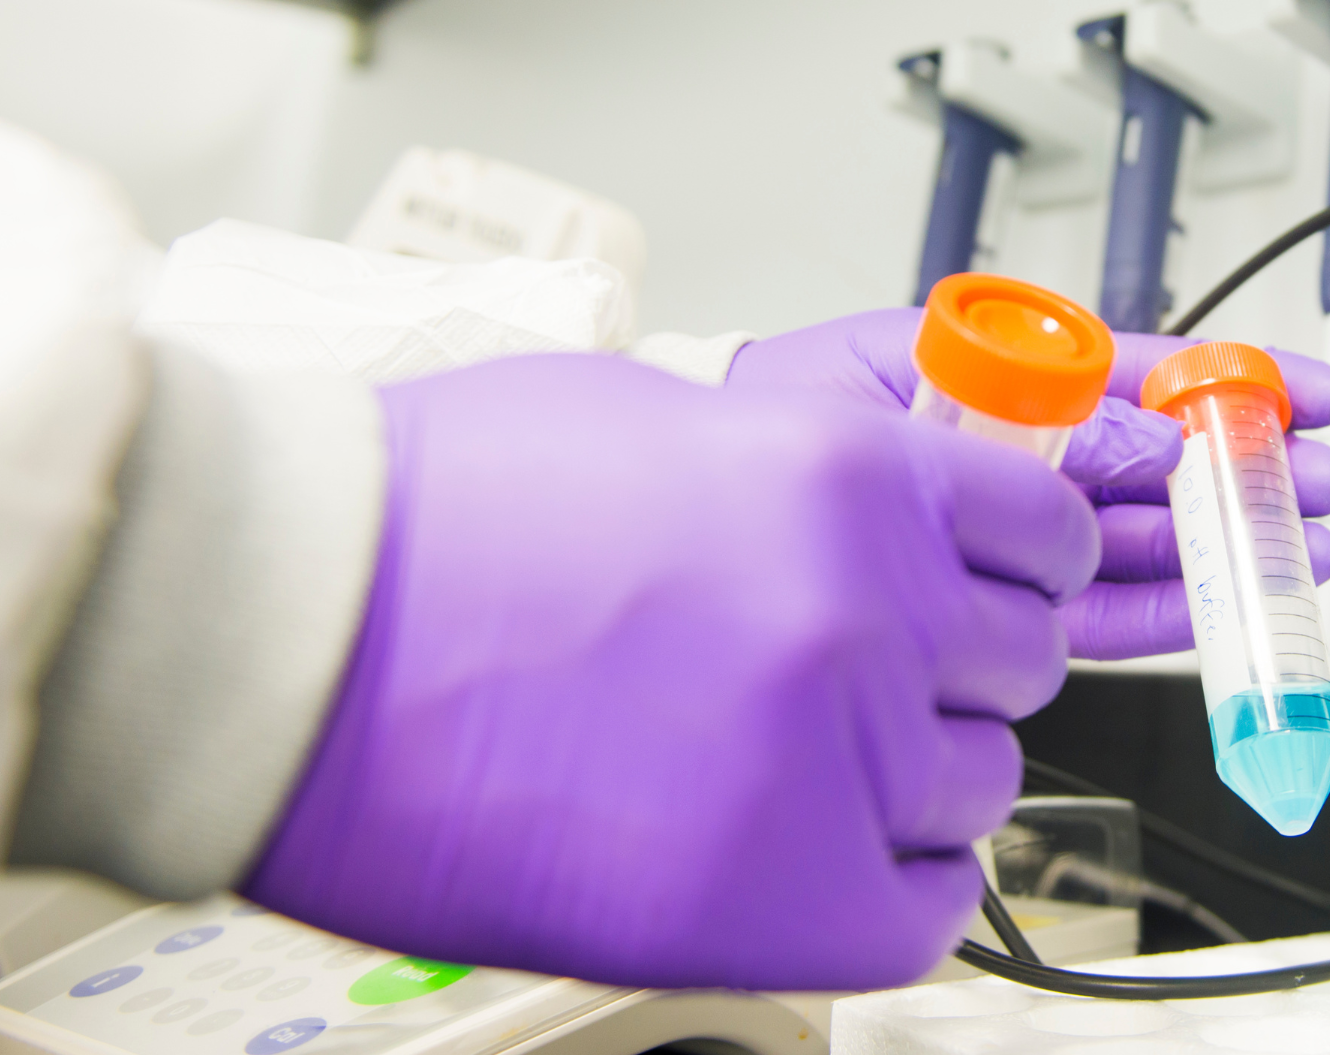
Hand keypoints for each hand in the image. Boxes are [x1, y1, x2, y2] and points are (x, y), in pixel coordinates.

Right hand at [242, 354, 1098, 990]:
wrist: (287, 632)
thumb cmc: (426, 520)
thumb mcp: (647, 422)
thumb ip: (797, 472)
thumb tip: (863, 518)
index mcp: (846, 477)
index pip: (1042, 536)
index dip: (1007, 565)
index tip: (979, 592)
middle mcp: (866, 615)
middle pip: (1014, 667)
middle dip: (945, 668)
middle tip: (842, 677)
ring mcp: (831, 763)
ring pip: (975, 787)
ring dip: (905, 779)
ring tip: (783, 764)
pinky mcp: (770, 901)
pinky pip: (921, 909)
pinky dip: (882, 887)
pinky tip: (803, 853)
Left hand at [727, 310, 1329, 659]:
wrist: (706, 499)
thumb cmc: (779, 418)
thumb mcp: (910, 389)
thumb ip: (1033, 416)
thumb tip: (1147, 440)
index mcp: (996, 380)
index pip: (1133, 374)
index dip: (1225, 380)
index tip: (1302, 389)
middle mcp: (1016, 456)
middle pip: (1158, 464)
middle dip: (1246, 470)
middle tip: (1322, 478)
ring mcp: (1012, 530)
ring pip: (1142, 540)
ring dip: (1225, 544)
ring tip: (1303, 547)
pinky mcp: (998, 598)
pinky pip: (1094, 611)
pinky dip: (1162, 610)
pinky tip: (1221, 605)